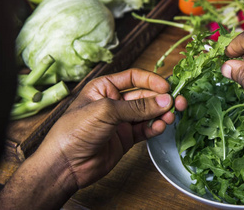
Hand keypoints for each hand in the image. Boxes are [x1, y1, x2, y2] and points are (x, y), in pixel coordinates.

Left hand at [0, 68, 186, 209]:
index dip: (152, 81)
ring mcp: (121, 121)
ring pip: (148, 113)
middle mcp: (114, 102)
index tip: (167, 87)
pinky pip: (145, 129)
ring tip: (172, 116)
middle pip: (144, 96)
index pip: (134, 78)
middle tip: (178, 102)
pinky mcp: (125, 138)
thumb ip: (138, 107)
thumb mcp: (106, 111)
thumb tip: (165, 101)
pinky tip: (161, 126)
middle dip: (161, 99)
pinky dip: (155, 127)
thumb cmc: (75, 130)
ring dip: (161, 113)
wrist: (65, 165)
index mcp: (105, 88)